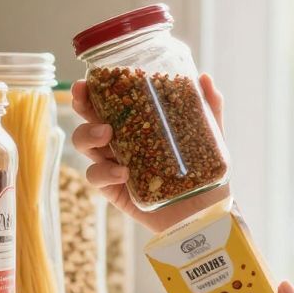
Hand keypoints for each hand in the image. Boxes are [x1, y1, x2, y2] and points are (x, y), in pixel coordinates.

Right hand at [70, 73, 226, 231]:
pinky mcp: (114, 189)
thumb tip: (205, 77)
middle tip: (83, 96)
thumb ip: (209, 108)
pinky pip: (96, 176)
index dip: (97, 87)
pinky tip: (123, 172)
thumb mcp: (211, 138)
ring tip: (106, 134)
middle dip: (81, 103)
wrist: (207, 215)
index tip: (90, 78)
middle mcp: (122, 141)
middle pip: (91, 117)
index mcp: (140, 124)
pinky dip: (104, 171)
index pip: (112, 100)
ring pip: (85, 143)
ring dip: (88, 134)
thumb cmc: (206, 174)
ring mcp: (115, 164)